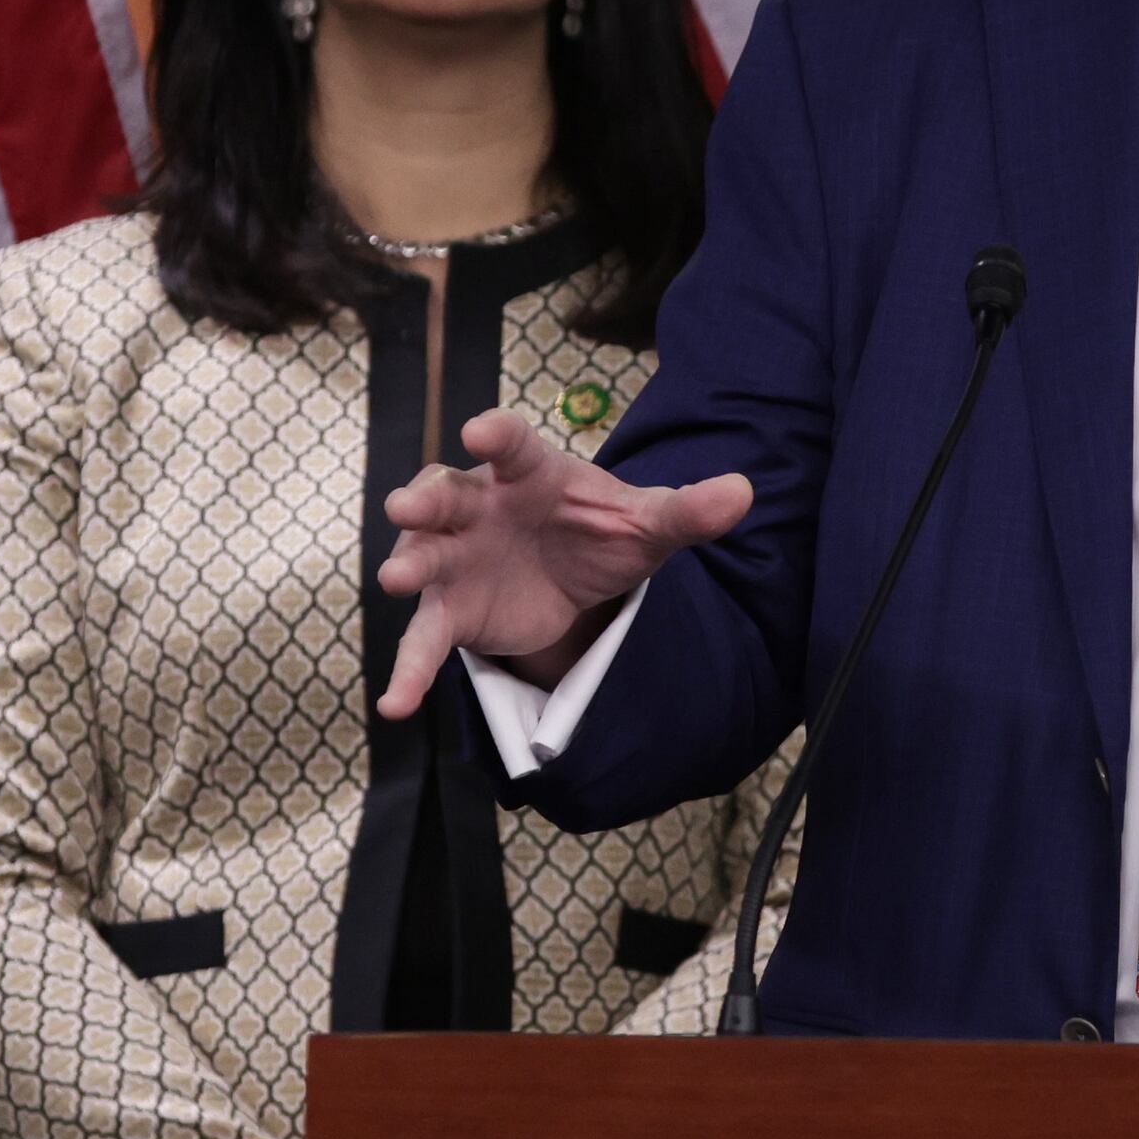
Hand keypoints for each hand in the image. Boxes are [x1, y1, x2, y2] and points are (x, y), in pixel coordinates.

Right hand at [369, 406, 750, 715]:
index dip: (496, 437)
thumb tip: (744, 492)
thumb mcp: (645, 524)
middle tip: (406, 506)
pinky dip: (408, 671)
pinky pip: (424, 640)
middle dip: (425, 501)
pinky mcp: (451, 612)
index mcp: (528, 473)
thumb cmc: (598, 532)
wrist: (573, 579)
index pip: (511, 447)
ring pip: (423, 558)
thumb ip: (687, 511)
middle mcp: (479, 507)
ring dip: (407, 565)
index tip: (479, 432)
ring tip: (395, 580)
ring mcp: (456, 558)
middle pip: (445, 495)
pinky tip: (394, 705)